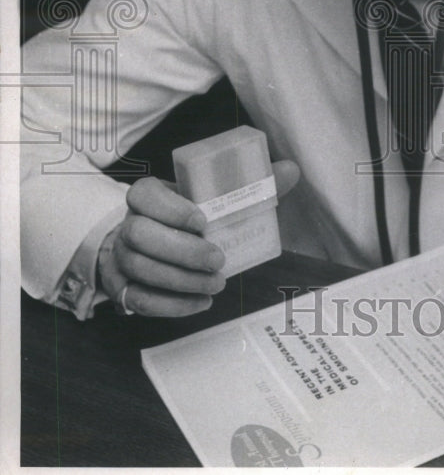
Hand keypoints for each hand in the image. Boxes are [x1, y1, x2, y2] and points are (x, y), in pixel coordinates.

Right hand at [99, 159, 299, 316]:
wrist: (150, 243)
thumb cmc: (188, 216)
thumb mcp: (212, 196)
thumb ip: (250, 184)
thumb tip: (291, 169)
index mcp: (148, 196)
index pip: (145, 194)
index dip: (170, 208)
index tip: (203, 219)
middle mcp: (128, 224)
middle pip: (140, 235)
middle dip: (181, 250)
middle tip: (218, 259)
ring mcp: (120, 257)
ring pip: (140, 269)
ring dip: (181, 281)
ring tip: (216, 284)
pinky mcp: (122, 287)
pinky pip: (138, 299)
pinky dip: (171, 305)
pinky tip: (201, 303)